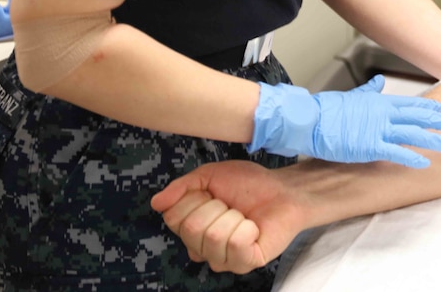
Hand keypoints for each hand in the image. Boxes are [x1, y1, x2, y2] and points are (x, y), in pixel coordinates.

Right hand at [152, 161, 301, 274]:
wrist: (284, 190)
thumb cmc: (249, 184)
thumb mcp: (211, 175)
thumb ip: (183, 187)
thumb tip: (157, 202)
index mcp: (190, 229)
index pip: (173, 217)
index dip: (194, 197)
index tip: (213, 193)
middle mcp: (202, 249)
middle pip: (191, 228)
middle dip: (215, 206)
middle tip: (232, 205)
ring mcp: (223, 259)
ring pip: (213, 236)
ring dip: (234, 217)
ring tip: (244, 216)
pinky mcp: (245, 263)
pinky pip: (236, 245)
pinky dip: (247, 229)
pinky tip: (254, 228)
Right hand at [248, 76, 440, 165]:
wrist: (310, 119)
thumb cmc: (327, 110)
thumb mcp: (352, 96)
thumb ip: (368, 91)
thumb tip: (378, 83)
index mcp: (380, 102)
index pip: (412, 105)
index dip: (431, 109)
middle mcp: (384, 114)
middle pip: (419, 117)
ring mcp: (378, 129)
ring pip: (412, 133)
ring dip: (432, 139)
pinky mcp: (370, 146)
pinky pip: (396, 152)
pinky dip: (412, 157)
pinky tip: (425, 162)